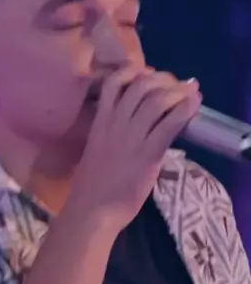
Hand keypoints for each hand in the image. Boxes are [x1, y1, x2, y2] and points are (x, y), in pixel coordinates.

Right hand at [73, 67, 201, 232]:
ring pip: (156, 99)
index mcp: (99, 123)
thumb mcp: (96, 151)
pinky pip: (170, 123)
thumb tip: (130, 130)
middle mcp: (115, 124)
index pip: (112, 83)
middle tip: (174, 85)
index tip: (146, 76)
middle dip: (161, 79)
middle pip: (139, 85)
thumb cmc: (91, 188)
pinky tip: (194, 106)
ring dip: (177, 91)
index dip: (132, 72)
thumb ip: (110, 136)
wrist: (92, 211)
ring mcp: (132, 138)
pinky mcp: (148, 153)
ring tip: (189, 93)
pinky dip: (185, 110)